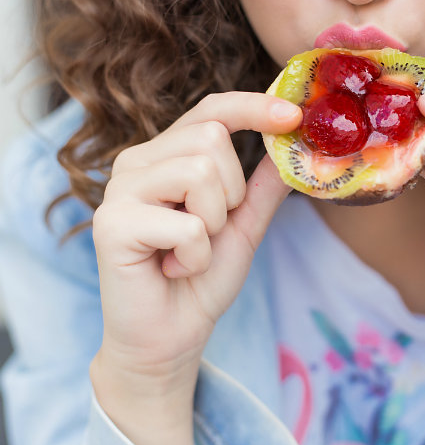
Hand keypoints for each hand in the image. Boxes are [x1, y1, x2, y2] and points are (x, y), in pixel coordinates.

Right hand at [90, 92, 300, 444]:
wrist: (169, 337)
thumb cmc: (201, 279)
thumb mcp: (243, 226)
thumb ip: (262, 187)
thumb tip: (293, 143)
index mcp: (166, 156)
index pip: (211, 110)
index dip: (253, 107)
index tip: (293, 114)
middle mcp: (137, 162)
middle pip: (210, 137)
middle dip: (231, 193)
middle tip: (209, 230)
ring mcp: (119, 190)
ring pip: (198, 173)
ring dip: (213, 224)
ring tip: (189, 250)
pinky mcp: (111, 224)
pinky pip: (187, 224)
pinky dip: (196, 256)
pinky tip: (174, 268)